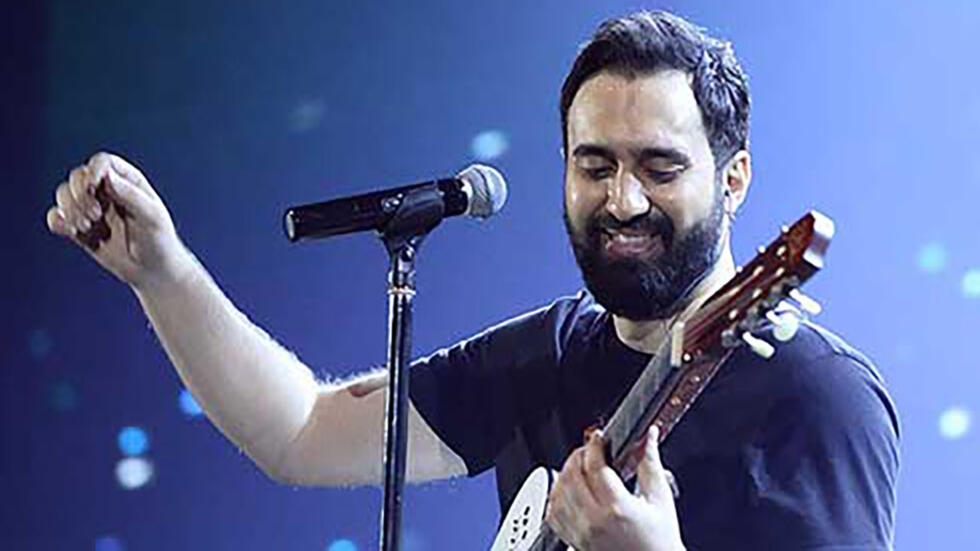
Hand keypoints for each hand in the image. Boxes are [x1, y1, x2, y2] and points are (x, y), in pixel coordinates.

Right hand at [46, 152, 192, 290]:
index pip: (103, 162)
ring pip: (64, 194)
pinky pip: (57, 218)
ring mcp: (91, 209)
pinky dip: (58, 221)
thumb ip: (131, 196)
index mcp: (128, 181)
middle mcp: (107, 191)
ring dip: (69, 208)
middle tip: (95, 214)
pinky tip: (72, 231)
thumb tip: (107, 177)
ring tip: (87, 225)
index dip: (94, 169)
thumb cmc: (159, 241)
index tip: (94, 185)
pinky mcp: (80, 228)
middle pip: (78, 176)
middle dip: (79, 193)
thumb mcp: (152, 217)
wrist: (153, 271)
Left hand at [545, 426, 684, 550]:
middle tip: (589, 450)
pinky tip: (568, 490)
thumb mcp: (660, 500)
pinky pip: (553, 514)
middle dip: (578, 456)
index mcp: (618, 508)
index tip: (599, 438)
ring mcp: (581, 533)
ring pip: (557, 493)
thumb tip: (649, 436)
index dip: (595, 445)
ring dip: (564, 474)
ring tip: (579, 467)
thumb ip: (651, 464)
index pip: (595, 466)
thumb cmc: (660, 542)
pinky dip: (556, 497)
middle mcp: (595, 521)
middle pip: (570, 476)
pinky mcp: (574, 541)